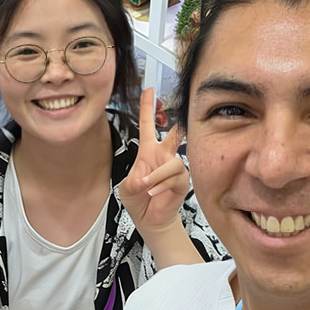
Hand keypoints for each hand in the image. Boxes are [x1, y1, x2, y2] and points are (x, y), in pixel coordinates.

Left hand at [118, 87, 188, 236]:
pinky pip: (174, 177)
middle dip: (178, 125)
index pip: (149, 124)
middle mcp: (164, 156)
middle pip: (174, 134)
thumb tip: (145, 179)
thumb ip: (134, 181)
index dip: (148, 107)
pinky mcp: (182, 181)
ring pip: (171, 163)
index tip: (149, 90)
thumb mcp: (127, 187)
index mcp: (148, 151)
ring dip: (156, 176)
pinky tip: (154, 193)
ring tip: (146, 187)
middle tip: (180, 118)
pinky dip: (161, 185)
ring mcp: (174, 168)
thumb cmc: (138, 199)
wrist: (150, 219)